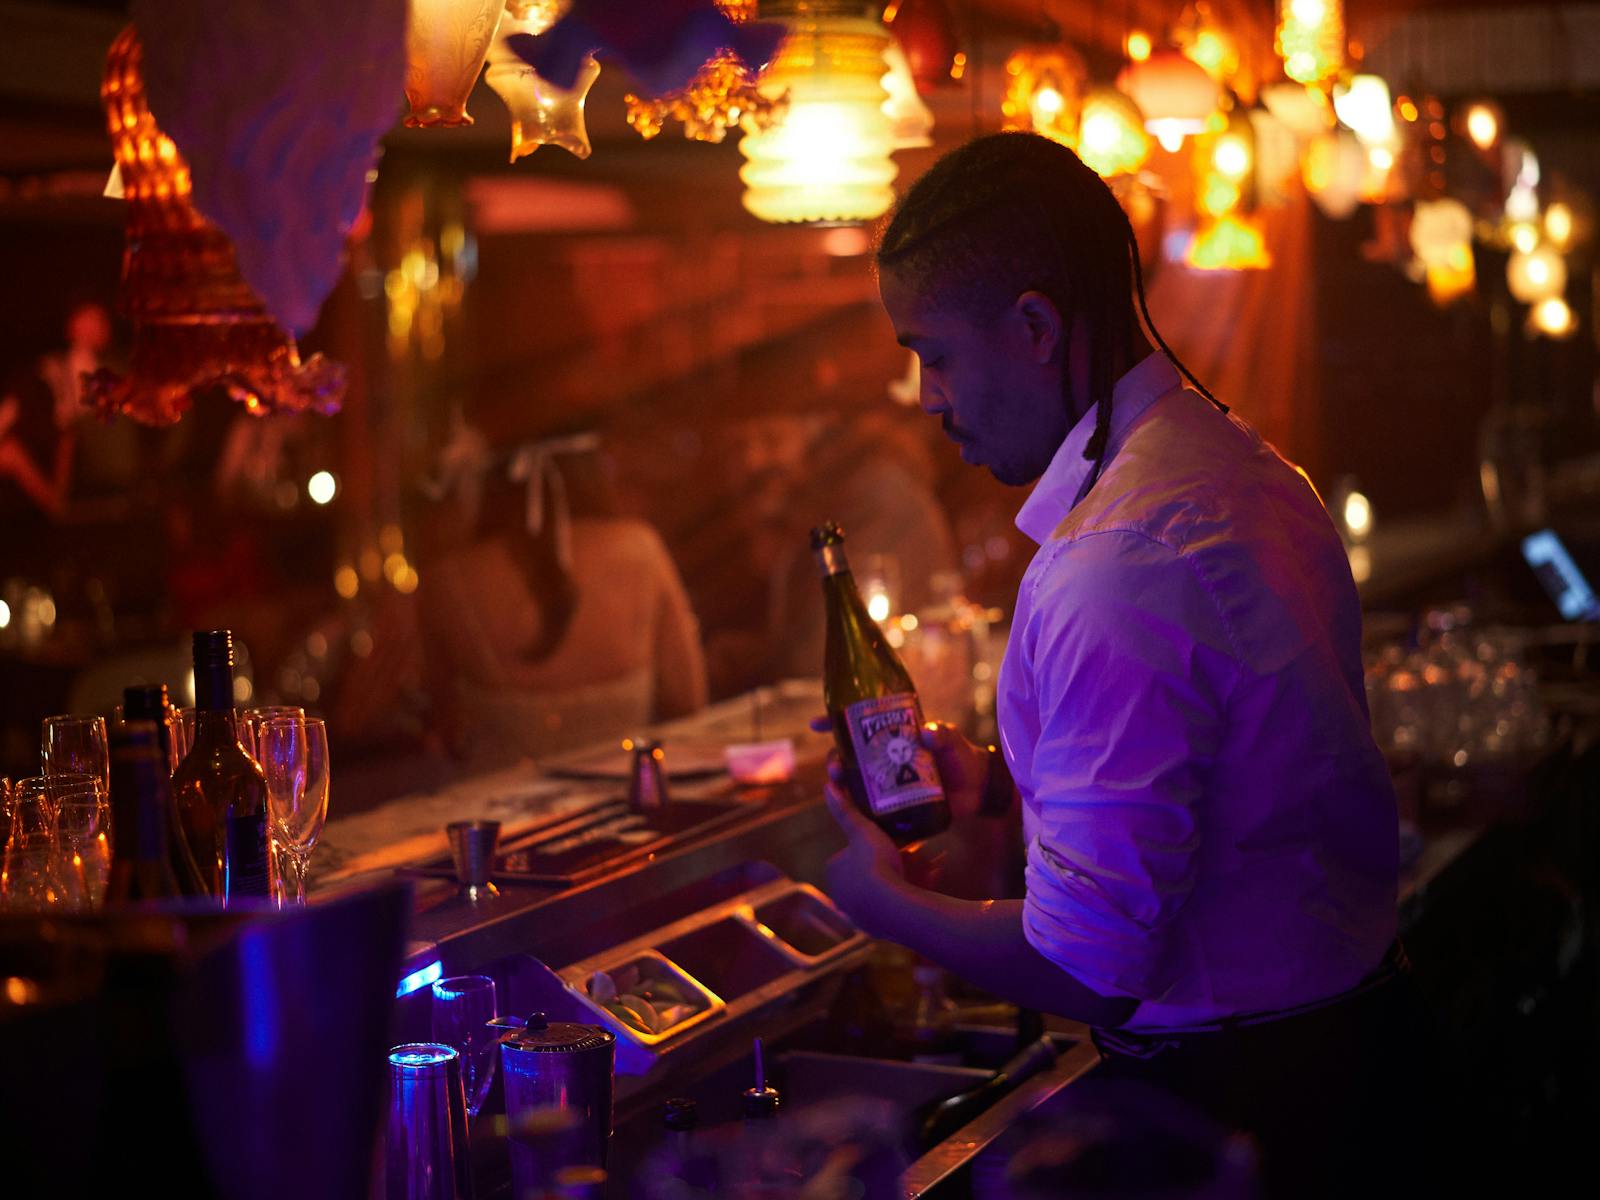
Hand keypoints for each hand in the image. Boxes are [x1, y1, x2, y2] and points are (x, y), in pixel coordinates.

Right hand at [810, 714, 998, 823]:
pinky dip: (859, 815)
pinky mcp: (895, 808)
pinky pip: (871, 811)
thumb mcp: (951, 740)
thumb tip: (927, 733)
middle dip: (834, 760)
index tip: (815, 724)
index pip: (857, 728)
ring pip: (854, 785)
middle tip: (835, 766)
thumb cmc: (962, 758)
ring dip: (841, 785)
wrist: (979, 789)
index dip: (834, 722)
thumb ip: (942, 735)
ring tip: (838, 785)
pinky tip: (851, 816)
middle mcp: (884, 761)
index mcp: (892, 738)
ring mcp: (888, 785)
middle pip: (848, 758)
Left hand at [821, 753, 903, 935]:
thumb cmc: (875, 865)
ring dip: (898, 882)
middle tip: (908, 854)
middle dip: (886, 865)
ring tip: (921, 870)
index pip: (848, 855)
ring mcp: (859, 915)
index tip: (886, 841)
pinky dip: (905, 898)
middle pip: (866, 875)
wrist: (894, 906)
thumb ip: (845, 810)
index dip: (868, 846)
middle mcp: (841, 897)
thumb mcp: (863, 830)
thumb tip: (827, 787)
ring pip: (881, 893)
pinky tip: (921, 890)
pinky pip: (894, 908)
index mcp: (834, 874)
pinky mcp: (878, 929)